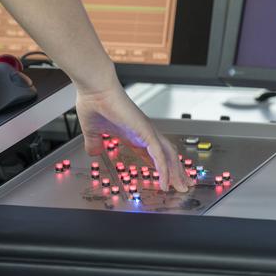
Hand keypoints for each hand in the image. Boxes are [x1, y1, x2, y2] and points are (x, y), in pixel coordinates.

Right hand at [75, 82, 192, 191]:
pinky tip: (165, 182)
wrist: (95, 89)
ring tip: (181, 187)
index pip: (152, 153)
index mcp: (132, 133)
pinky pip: (159, 155)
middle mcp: (144, 132)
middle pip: (166, 155)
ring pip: (168, 156)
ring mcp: (147, 131)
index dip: (159, 167)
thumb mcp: (92, 131)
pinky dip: (164, 170)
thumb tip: (93, 152)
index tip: (164, 178)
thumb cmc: (93, 103)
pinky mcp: (146, 131)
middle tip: (182, 184)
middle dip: (174, 171)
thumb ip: (94, 142)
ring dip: (175, 173)